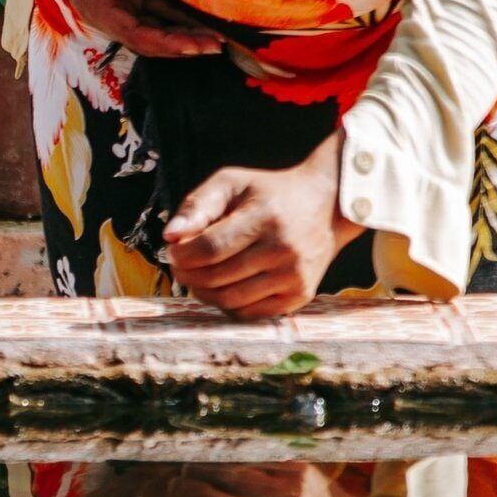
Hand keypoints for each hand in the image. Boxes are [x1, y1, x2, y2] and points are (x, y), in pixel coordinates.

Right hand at [43, 0, 228, 58]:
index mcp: (94, 5)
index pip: (136, 34)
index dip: (167, 43)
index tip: (195, 46)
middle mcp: (107, 13)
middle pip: (150, 39)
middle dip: (183, 44)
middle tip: (217, 46)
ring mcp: (119, 7)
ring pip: (156, 29)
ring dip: (184, 35)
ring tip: (216, 39)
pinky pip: (157, 13)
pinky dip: (178, 19)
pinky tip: (202, 22)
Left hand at [163, 135, 364, 318]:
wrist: (326, 206)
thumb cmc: (270, 193)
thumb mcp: (233, 182)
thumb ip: (198, 205)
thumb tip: (169, 235)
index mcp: (265, 217)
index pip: (210, 249)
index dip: (183, 255)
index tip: (174, 251)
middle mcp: (283, 249)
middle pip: (216, 278)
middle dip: (188, 275)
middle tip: (181, 265)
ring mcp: (294, 276)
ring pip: (230, 300)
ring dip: (204, 292)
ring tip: (199, 275)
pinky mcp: (300, 296)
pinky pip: (249, 313)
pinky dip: (228, 304)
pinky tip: (224, 286)